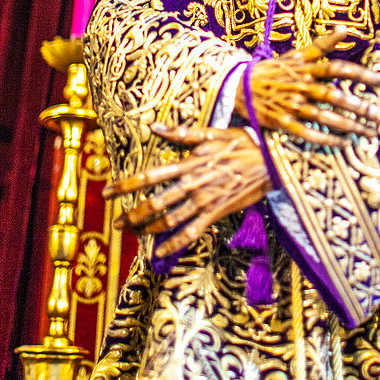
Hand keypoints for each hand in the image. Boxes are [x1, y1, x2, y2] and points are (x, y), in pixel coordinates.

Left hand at [103, 126, 269, 256]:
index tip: (107, 192)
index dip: (125, 185)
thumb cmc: (241, 143)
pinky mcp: (217, 213)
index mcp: (188, 163)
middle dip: (131, 215)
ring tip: (133, 235)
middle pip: (154, 203)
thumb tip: (153, 126)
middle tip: (116, 224)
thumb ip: (181, 133)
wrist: (272, 161)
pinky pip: (192, 233)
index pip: (149, 176)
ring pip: (169, 221)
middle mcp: (192, 184)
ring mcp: (204, 201)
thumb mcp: (211, 133)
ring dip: (147, 230)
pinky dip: (174, 244)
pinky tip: (159, 253)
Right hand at [235, 27, 379, 147]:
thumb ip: (322, 44)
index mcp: (306, 68)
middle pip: (339, 96)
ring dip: (352, 127)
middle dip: (366, 108)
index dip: (364, 75)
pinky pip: (308, 133)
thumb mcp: (295, 54)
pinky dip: (327, 139)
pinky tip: (345, 144)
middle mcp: (302, 85)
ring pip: (327, 117)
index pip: (339, 69)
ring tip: (373, 134)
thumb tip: (345, 28)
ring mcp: (292, 105)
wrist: (235, 86)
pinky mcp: (282, 123)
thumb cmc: (271, 70)